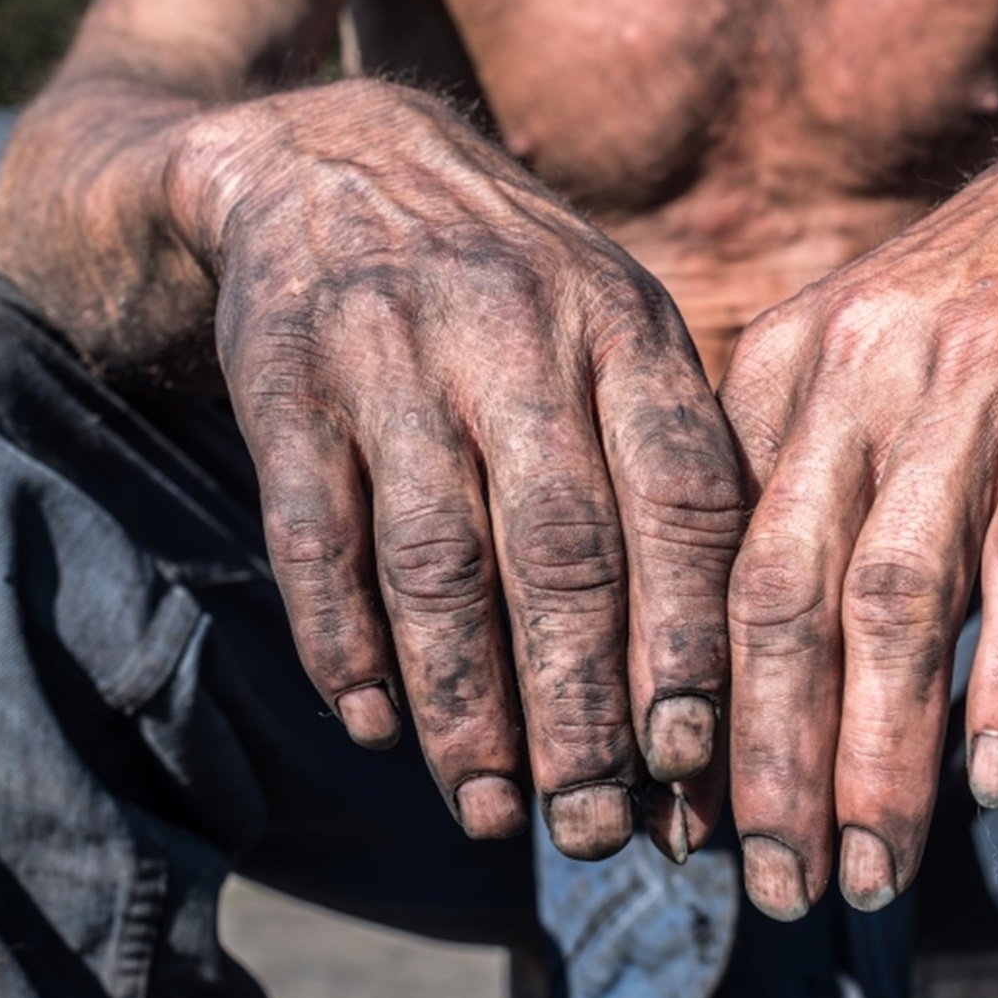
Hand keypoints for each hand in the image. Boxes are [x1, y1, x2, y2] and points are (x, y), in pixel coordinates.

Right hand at [173, 82, 741, 859]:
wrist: (338, 167)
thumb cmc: (518, 292)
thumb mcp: (619, 332)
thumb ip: (670, 470)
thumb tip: (714, 679)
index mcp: (624, 328)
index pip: (680, 501)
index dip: (689, 639)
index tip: (694, 762)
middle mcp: (515, 336)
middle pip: (562, 555)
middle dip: (582, 711)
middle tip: (596, 831)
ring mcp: (391, 355)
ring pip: (437, 564)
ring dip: (465, 705)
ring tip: (490, 813)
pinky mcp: (284, 383)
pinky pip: (313, 536)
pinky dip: (343, 641)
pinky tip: (375, 726)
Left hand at [719, 79, 997, 916]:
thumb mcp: (875, 368)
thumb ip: (817, 486)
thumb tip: (771, 668)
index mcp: (783, 373)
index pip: (712, 568)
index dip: (698, 707)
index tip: (694, 823)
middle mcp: (856, 374)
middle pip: (781, 595)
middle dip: (768, 758)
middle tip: (770, 884)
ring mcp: (971, 379)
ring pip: (899, 594)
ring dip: (880, 749)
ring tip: (873, 868)